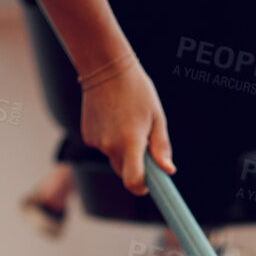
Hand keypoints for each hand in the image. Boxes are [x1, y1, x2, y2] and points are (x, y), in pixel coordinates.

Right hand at [81, 62, 173, 195]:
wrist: (105, 68)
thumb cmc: (137, 90)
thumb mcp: (157, 117)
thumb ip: (161, 147)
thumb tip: (168, 170)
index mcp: (131, 142)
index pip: (133, 181)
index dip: (142, 187)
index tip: (150, 184)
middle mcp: (110, 146)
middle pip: (124, 173)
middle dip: (136, 167)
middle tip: (144, 145)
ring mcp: (96, 142)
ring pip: (114, 159)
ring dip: (123, 151)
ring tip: (127, 123)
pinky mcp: (87, 136)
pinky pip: (103, 147)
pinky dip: (111, 141)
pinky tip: (114, 119)